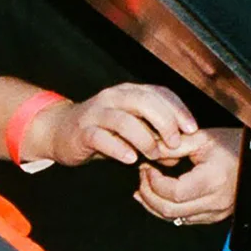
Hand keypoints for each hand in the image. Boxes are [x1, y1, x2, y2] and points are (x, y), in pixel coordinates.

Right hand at [22, 83, 197, 166]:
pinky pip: (102, 138)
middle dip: (165, 123)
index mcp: (129, 92)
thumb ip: (153, 136)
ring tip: (153, 155)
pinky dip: (119, 148)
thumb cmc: (101, 130)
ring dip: (144, 139)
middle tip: (175, 143)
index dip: (179, 110)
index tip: (192, 129)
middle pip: (145, 102)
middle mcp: (113, 98)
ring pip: (125, 121)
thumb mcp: (130, 128)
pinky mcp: (81, 132)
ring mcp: (96, 114)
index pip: (160, 94)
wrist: (58, 131)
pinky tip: (130, 159)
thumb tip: (177, 154)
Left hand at [136, 127, 242, 225]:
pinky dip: (167, 211)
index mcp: (213, 180)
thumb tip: (148, 152)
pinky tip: (158, 198)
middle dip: (148, 195)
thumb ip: (172, 146)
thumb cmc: (236, 145)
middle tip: (142, 178)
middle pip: (169, 210)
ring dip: (153, 205)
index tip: (146, 168)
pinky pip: (184, 220)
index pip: (172, 193)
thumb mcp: (202, 138)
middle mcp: (216, 200)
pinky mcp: (215, 216)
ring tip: (143, 189)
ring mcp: (217, 211)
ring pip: (174, 219)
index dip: (152, 182)